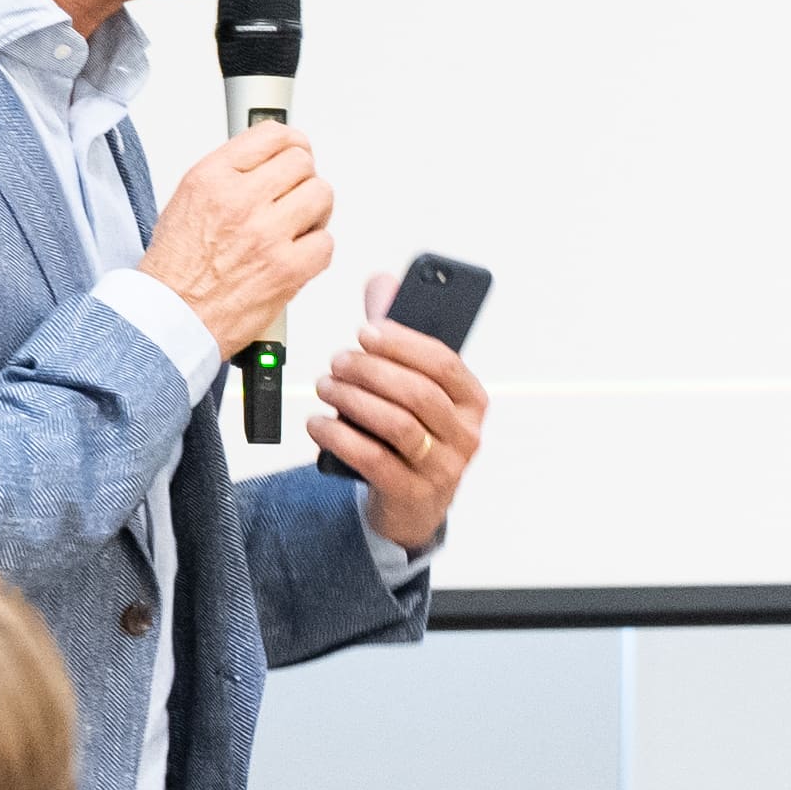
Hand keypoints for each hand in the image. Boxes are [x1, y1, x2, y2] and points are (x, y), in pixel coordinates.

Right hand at [140, 124, 331, 355]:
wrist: (171, 317)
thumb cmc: (176, 268)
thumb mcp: (188, 200)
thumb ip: (229, 176)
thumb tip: (268, 163)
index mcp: (212, 178)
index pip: (272, 135)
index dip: (293, 142)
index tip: (297, 151)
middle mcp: (240, 200)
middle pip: (302, 162)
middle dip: (302, 179)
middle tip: (294, 197)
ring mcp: (267, 234)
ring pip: (321, 195)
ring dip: (315, 210)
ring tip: (297, 226)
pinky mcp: (288, 269)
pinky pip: (325, 242)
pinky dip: (316, 249)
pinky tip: (295, 256)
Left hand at [306, 266, 487, 551]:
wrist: (413, 505)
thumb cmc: (414, 436)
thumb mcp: (414, 389)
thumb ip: (399, 338)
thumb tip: (382, 284)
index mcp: (472, 401)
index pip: (444, 363)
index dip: (404, 343)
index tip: (367, 330)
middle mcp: (465, 434)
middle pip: (418, 393)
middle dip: (371, 372)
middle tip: (338, 362)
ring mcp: (442, 468)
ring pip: (397, 425)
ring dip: (353, 401)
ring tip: (326, 387)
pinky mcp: (413, 493)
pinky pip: (374, 460)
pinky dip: (340, 437)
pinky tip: (319, 423)